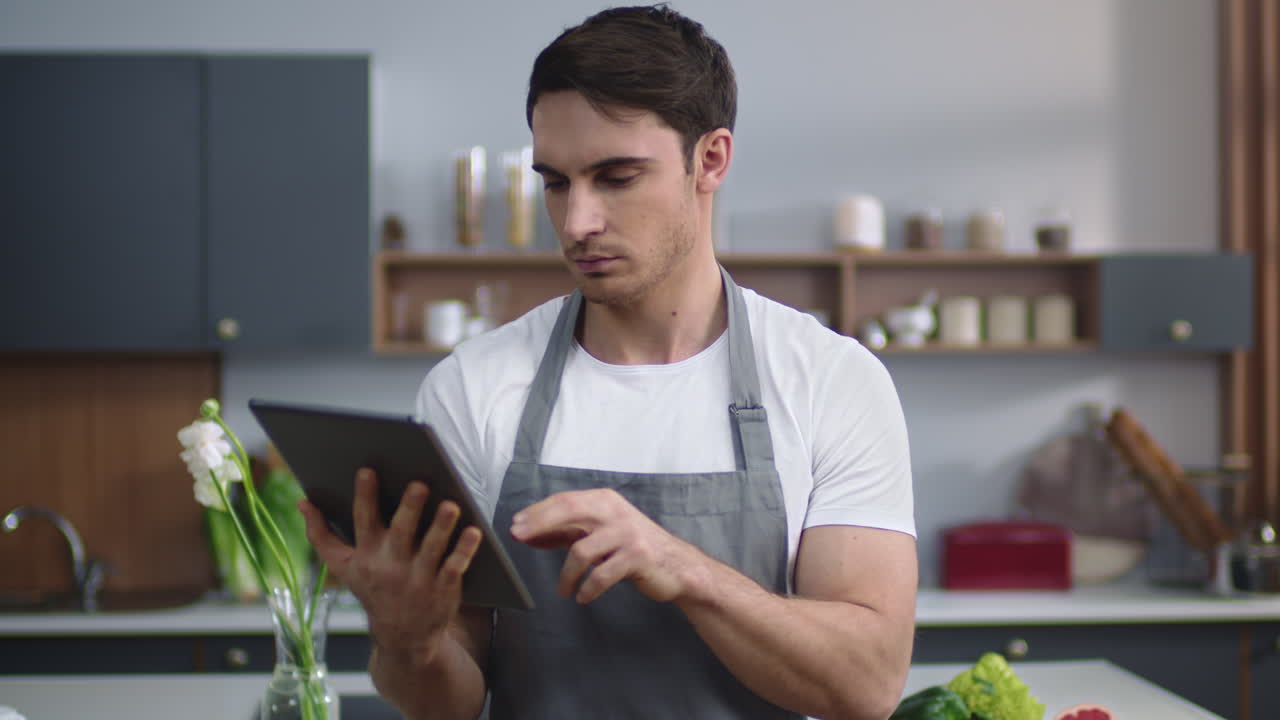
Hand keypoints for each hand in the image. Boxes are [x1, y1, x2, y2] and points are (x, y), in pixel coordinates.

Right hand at [299, 468, 482, 665]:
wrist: (402, 636)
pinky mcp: (443, 588)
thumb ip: (321, 535)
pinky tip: (474, 531)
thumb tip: (301, 502)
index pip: (364, 521)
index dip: (365, 496)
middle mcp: (392, 565)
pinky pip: (455, 567)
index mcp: (367, 554)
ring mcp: (419, 578)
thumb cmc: (373, 588)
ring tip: (451, 505)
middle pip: (400, 532)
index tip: (368, 470)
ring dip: (441, 527)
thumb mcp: (344, 567)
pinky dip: (464, 550)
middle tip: (419, 484)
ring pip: (431, 548)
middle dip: (409, 508)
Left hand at [510, 488, 701, 603]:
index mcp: (605, 501)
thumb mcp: (601, 533)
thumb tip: (530, 534)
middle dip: (540, 524)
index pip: (565, 501)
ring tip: (563, 590)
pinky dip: (587, 589)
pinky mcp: (636, 557)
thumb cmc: (634, 548)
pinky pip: (601, 575)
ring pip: (582, 550)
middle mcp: (615, 512)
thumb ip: (569, 531)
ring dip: (566, 575)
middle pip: (569, 511)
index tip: (516, 523)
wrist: (677, 566)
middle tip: (519, 538)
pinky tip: (583, 597)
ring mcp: (627, 534)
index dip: (538, 512)